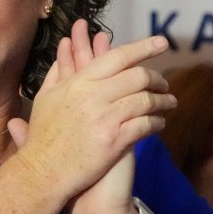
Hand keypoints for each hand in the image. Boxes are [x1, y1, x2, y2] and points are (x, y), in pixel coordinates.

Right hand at [9, 19, 172, 206]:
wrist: (43, 171)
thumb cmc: (43, 136)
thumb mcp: (45, 97)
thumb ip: (58, 71)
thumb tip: (65, 46)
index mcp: (79, 82)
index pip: (118, 57)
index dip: (143, 47)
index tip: (161, 42)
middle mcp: (93, 95)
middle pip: (137, 76)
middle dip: (157, 78)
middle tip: (164, 83)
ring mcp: (105, 118)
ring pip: (145, 100)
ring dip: (162, 101)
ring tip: (169, 103)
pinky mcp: (114, 140)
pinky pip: (145, 125)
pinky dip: (157, 122)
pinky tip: (160, 123)